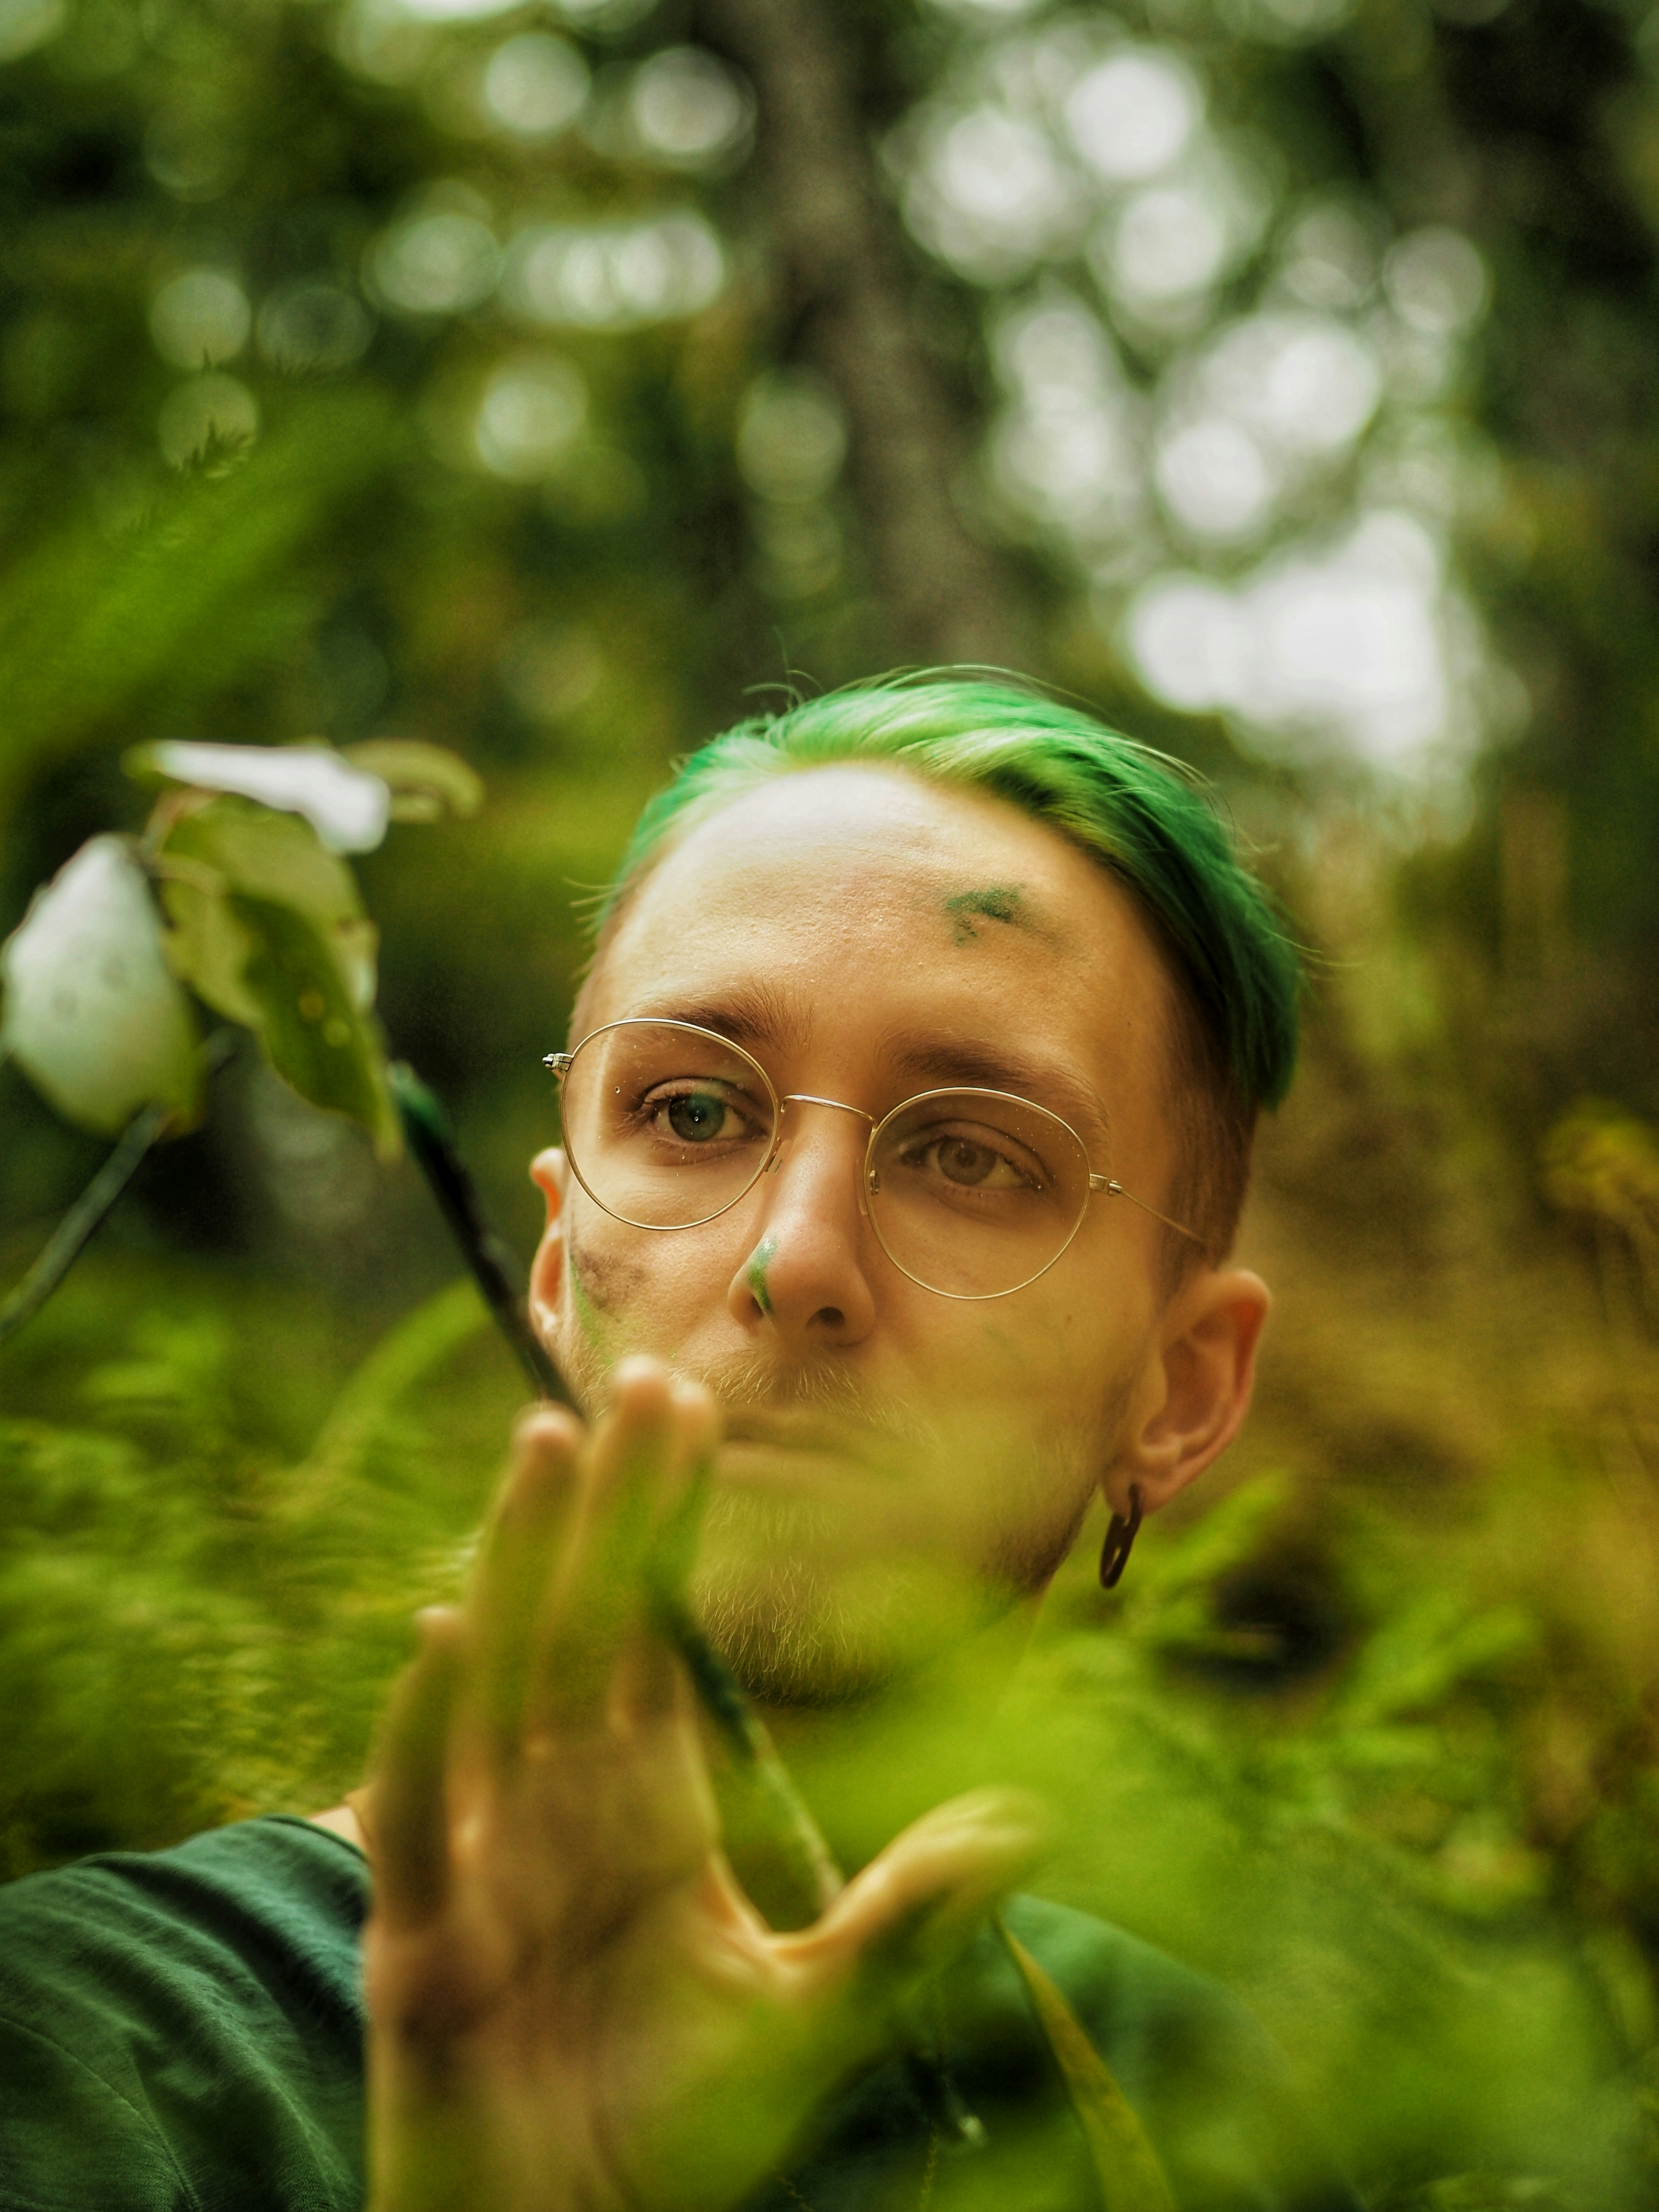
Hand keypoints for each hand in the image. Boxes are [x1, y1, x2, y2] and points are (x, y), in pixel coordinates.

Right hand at [359, 1357, 1040, 2211]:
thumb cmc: (668, 2136)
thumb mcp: (808, 2019)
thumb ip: (907, 1921)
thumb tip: (1034, 1827)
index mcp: (638, 1807)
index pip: (649, 1630)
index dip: (664, 1524)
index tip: (690, 1411)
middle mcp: (553, 1807)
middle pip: (580, 1623)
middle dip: (605, 1503)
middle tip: (638, 1377)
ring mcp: (483, 1865)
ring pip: (498, 1681)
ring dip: (519, 1563)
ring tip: (542, 1446)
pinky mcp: (422, 1947)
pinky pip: (418, 1816)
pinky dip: (424, 1728)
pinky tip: (444, 1634)